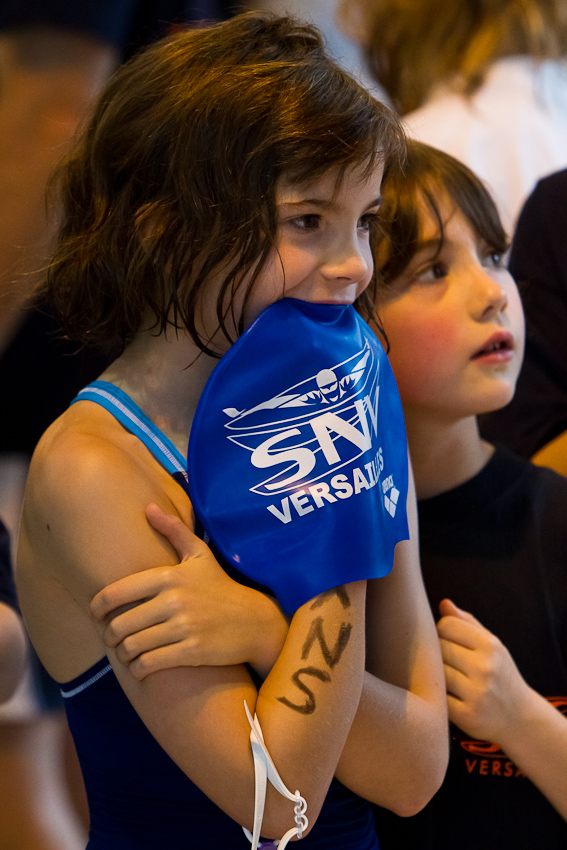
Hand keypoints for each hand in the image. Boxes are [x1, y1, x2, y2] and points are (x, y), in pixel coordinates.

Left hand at [90, 504, 287, 679]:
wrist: (253, 621)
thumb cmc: (221, 587)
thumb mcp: (200, 555)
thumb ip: (173, 530)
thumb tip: (148, 507)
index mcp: (169, 576)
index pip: (116, 593)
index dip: (97, 607)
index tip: (95, 615)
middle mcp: (174, 600)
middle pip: (120, 624)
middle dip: (109, 636)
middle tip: (111, 640)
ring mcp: (183, 627)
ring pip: (133, 646)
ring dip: (123, 655)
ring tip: (125, 654)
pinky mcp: (192, 651)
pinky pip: (150, 664)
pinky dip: (139, 669)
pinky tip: (140, 667)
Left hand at [437, 599, 531, 745]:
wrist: (521, 719)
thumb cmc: (500, 675)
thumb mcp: (492, 645)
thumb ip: (467, 623)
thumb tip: (444, 603)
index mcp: (490, 646)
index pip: (446, 625)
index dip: (441, 632)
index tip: (447, 641)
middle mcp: (485, 668)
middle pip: (438, 648)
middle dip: (438, 653)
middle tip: (447, 662)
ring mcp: (476, 693)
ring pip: (435, 672)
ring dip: (436, 675)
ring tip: (447, 679)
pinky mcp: (466, 716)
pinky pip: (437, 697)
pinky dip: (438, 696)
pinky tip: (449, 697)